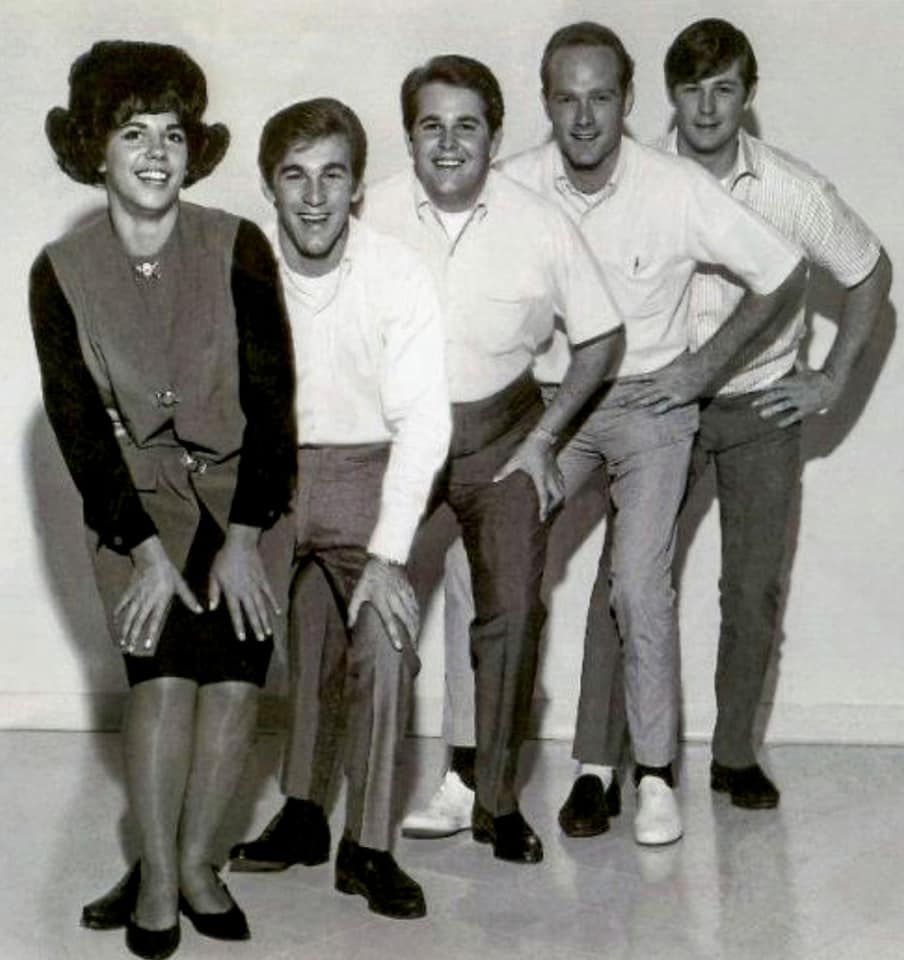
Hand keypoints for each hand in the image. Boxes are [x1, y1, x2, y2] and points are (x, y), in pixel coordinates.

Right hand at [114, 536, 201, 655]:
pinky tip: (115, 623)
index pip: (154, 621)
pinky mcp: (129, 591)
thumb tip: (200, 610)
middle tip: (129, 649)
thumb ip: (189, 599)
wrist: (151, 557)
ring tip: (122, 642)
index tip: (146, 645)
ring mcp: (136, 597)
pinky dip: (117, 613)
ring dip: (124, 630)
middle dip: (132, 636)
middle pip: (137, 622)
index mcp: (160, 601)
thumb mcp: (180, 585)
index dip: (150, 633)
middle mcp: (146, 601)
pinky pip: (121, 604)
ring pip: (128, 616)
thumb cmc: (168, 572)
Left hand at [208, 524, 279, 640]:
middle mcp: (245, 592)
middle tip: (260, 639)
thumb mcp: (214, 575)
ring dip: (265, 620)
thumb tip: (211, 608)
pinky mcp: (264, 579)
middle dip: (256, 627)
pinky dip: (274, 603)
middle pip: (251, 613)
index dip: (239, 626)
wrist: (240, 544)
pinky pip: (269, 594)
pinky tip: (277, 612)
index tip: (242, 638)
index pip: (235, 613)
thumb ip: (213, 592)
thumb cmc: (224, 559)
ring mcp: (256, 586)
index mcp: (232, 592)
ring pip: (261, 606)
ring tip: (268, 632)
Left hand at [348, 556, 418, 651]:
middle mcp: (394, 598)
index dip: (394, 634)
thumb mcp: (358, 593)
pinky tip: (418, 624)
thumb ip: (353, 611)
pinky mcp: (409, 590)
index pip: (389, 620)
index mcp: (381, 600)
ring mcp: (403, 594)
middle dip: (411, 635)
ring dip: (416, 627)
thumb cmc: (369, 577)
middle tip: (413, 647)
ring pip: (413, 614)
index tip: (399, 647)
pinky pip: (415, 605)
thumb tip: (349, 627)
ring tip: (417, 639)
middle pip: (406, 619)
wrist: (384, 559)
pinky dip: (417, 616)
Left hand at [493, 430, 563, 520]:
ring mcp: (555, 474)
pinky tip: (554, 492)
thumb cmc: (528, 449)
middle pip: (558, 497)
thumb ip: (505, 470)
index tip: (542, 518)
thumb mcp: (515, 460)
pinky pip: (562, 484)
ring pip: (562, 491)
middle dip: (554, 507)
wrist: (542, 438)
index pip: (544, 497)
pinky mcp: (557, 470)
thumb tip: (494, 479)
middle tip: (546, 513)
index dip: (544, 509)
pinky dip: (560, 491)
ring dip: (558, 500)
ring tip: (551, 506)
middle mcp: (550, 478)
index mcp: (540, 478)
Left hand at [619, 354, 701, 413]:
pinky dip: (659, 409)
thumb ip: (669, 357)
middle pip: (642, 392)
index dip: (630, 381)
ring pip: (651, 400)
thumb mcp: (676, 357)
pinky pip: (666, 406)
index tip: (619, 384)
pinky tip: (653, 413)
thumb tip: (667, 347)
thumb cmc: (691, 360)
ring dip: (640, 404)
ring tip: (630, 407)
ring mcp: (669, 392)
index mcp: (660, 374)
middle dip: (630, 398)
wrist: (703, 368)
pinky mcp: (678, 399)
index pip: (641, 378)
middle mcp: (662, 384)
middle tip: (619, 403)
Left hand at [750, 370, 840, 426]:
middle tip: (752, 404)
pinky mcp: (806, 409)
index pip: (776, 384)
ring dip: (772, 410)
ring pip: (783, 406)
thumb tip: (795, 354)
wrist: (832, 387)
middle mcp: (794, 391)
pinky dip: (787, 420)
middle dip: (764, 400)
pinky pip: (794, 416)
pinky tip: (778, 425)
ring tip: (761, 414)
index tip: (756, 389)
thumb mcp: (807, 370)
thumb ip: (798, 365)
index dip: (766, 386)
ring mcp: (799, 401)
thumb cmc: (818, 378)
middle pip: (776, 396)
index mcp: (793, 382)